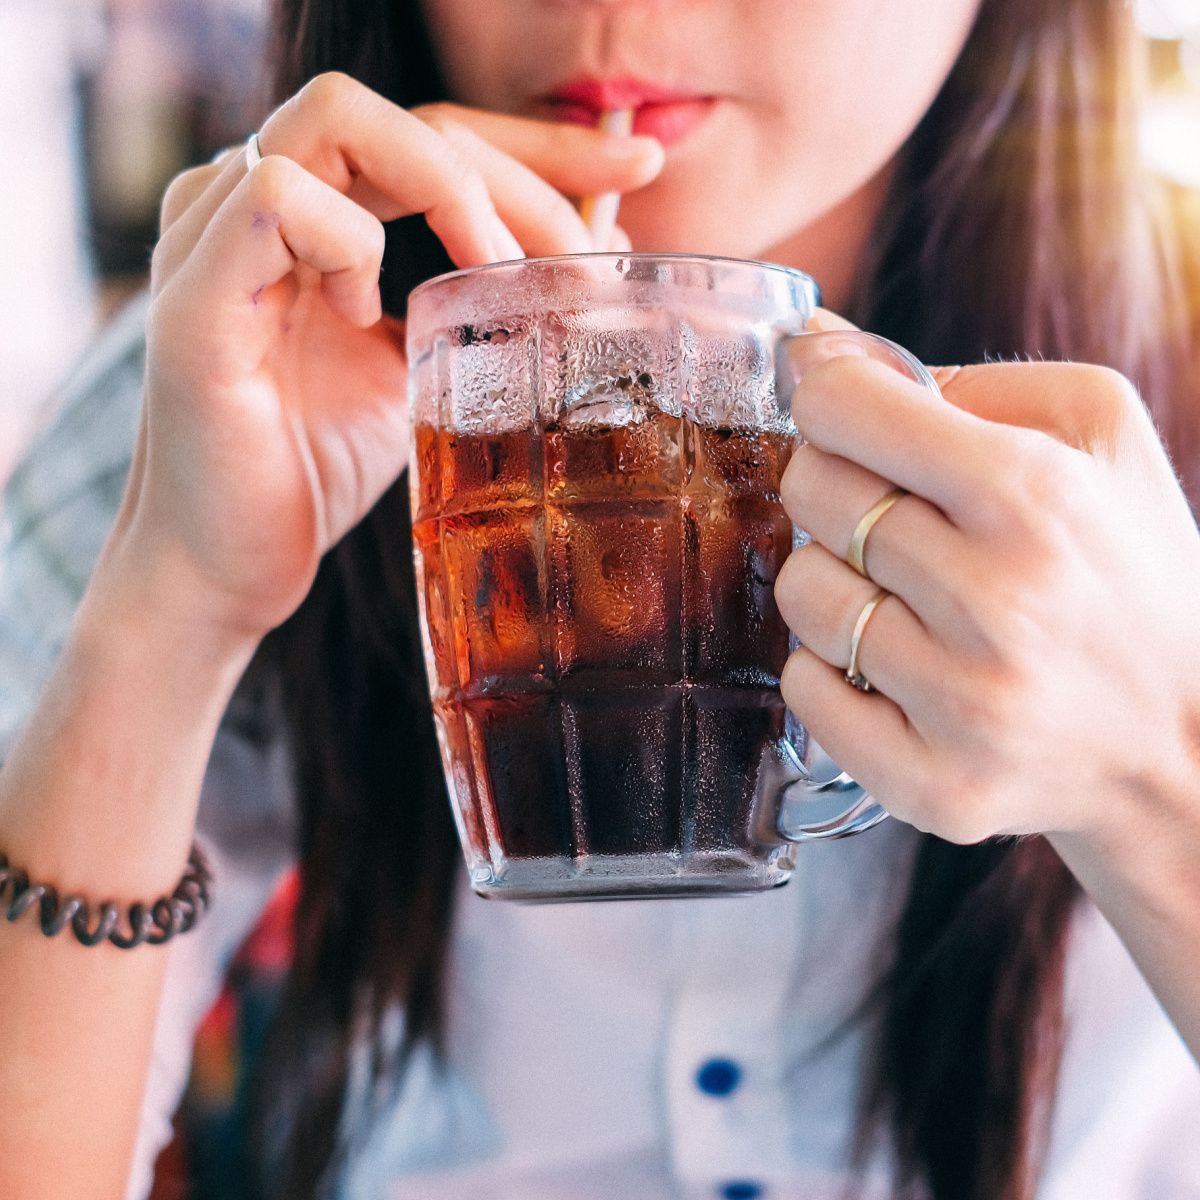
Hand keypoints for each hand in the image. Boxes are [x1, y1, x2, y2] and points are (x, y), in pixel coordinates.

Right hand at [109, 73, 663, 644]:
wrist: (229, 570)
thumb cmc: (314, 471)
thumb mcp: (425, 375)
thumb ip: (482, 305)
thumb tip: (591, 253)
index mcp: (315, 218)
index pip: (433, 133)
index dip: (538, 144)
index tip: (635, 168)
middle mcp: (258, 206)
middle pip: (403, 114)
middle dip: (521, 166)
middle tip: (585, 253)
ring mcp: (215, 241)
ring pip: (336, 121)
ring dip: (446, 187)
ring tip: (491, 275)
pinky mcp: (193, 303)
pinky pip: (274, 199)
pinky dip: (346, 243)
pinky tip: (365, 313)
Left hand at [773, 318, 1199, 844]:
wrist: (1187, 743)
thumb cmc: (1132, 573)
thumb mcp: (1098, 436)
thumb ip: (964, 380)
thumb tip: (821, 347)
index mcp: (1035, 494)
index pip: (844, 407)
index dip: (828, 399)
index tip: (844, 412)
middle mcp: (997, 600)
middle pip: (811, 493)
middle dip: (834, 487)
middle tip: (889, 514)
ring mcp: (963, 703)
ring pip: (802, 594)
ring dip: (833, 583)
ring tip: (901, 597)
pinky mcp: (935, 784)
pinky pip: (804, 693)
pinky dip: (829, 671)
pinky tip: (892, 667)